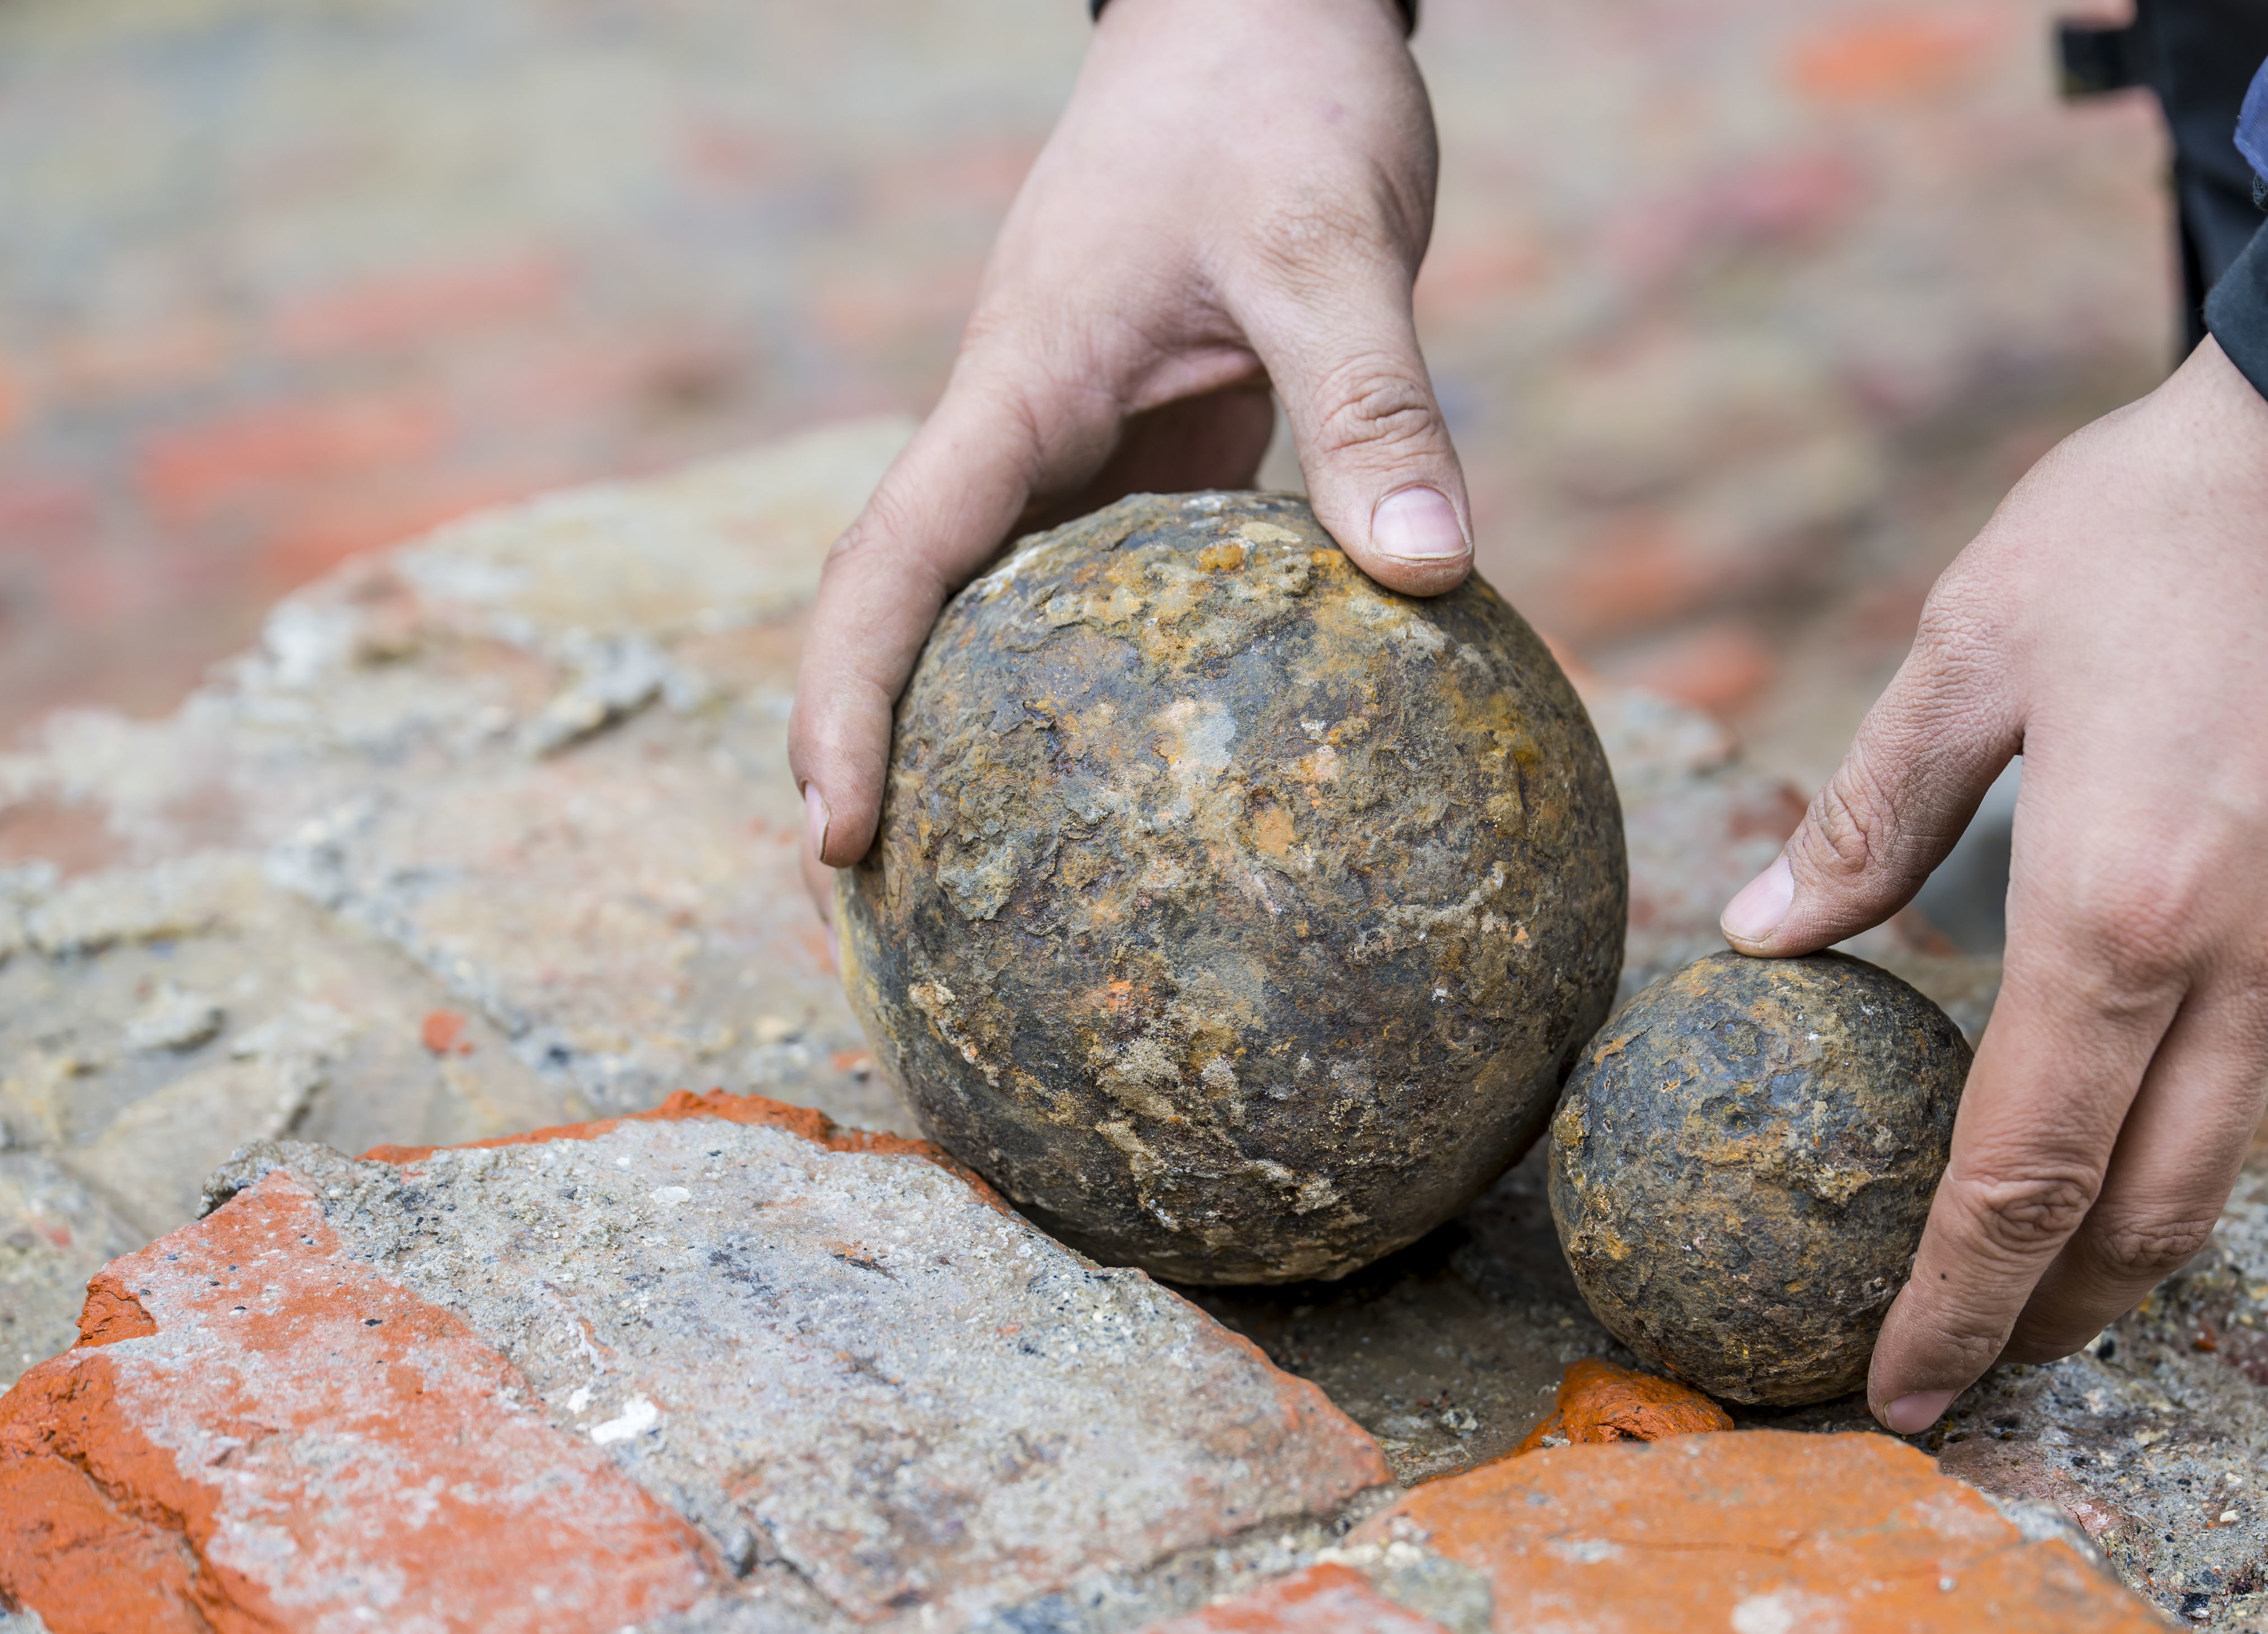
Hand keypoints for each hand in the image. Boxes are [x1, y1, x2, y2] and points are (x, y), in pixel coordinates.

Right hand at [789, 0, 1464, 891]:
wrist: (1265, 12)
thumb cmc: (1275, 101)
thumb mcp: (1330, 243)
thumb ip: (1373, 405)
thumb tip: (1431, 579)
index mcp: (1019, 384)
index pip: (890, 560)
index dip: (842, 700)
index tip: (837, 833)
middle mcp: (1023, 428)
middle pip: (901, 607)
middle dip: (868, 750)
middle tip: (884, 910)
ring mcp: (1077, 442)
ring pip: (990, 606)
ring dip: (971, 730)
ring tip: (999, 887)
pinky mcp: (1147, 448)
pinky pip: (1102, 584)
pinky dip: (1101, 678)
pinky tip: (1163, 774)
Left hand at [1721, 339, 2267, 1432]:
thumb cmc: (2164, 519)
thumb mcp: (1972, 646)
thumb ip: (1868, 813)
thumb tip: (1766, 928)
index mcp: (2114, 916)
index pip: (2019, 1177)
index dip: (1953, 1304)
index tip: (1895, 1393)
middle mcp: (2239, 963)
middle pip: (2141, 1217)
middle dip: (2047, 1321)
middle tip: (1964, 1374)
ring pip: (2219, 1152)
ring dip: (2124, 1244)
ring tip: (2037, 1281)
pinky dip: (2187, 1119)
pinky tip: (2123, 1099)